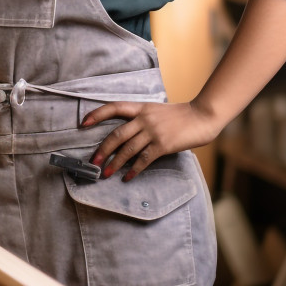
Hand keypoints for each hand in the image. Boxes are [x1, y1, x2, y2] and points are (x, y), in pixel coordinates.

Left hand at [80, 101, 220, 180]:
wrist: (202, 116)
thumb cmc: (180, 116)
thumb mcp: (157, 111)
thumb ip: (142, 118)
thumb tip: (128, 133)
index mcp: (141, 107)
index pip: (114, 107)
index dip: (97, 114)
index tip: (83, 123)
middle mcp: (144, 118)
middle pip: (116, 134)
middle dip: (103, 150)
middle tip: (93, 162)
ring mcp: (153, 132)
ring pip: (127, 149)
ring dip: (115, 163)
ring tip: (106, 174)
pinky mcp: (163, 145)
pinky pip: (144, 159)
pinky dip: (134, 170)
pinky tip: (127, 178)